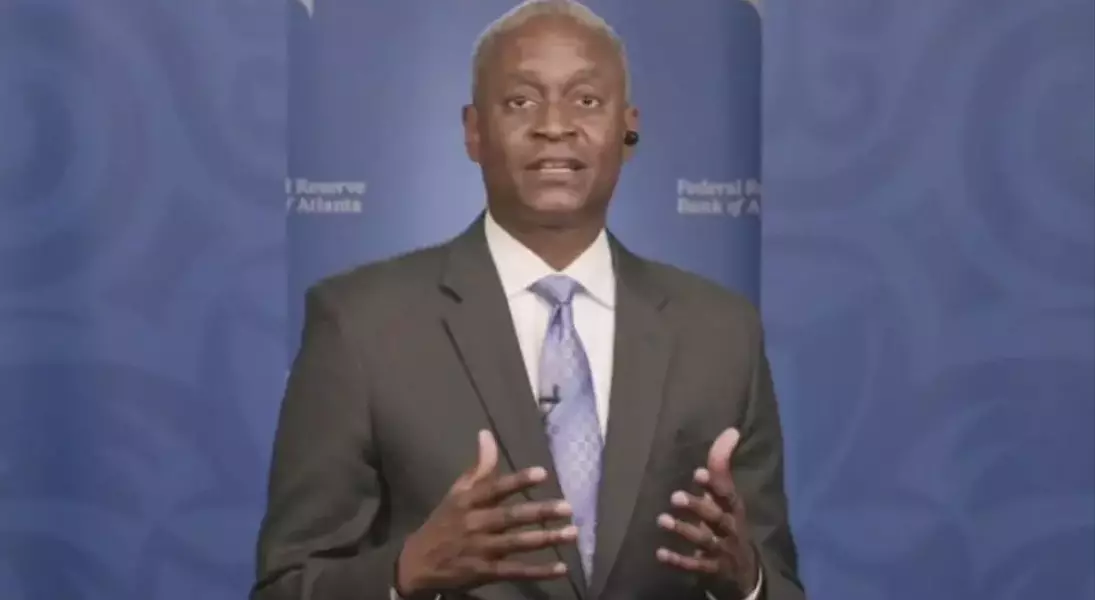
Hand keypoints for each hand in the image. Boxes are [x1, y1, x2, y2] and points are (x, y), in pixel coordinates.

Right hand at [396, 430, 575, 594]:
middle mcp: (475, 523)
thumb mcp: (457, 493)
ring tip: (572, 533)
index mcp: (469, 501)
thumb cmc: (445, 523)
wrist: (417, 563)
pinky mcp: (484, 573)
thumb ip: (479, 467)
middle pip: (510, 517)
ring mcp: (480, 550)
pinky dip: (538, 571)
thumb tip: (487, 434)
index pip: (495, 488)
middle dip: (539, 512)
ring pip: (517, 544)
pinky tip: (561, 568)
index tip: (542, 473)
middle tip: (567, 507)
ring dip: (545, 539)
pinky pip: (515, 572)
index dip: (518, 481)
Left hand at [655, 428, 758, 592]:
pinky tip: (660, 553)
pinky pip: (695, 566)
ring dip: (684, 530)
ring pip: (704, 541)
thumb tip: (731, 431)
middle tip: (674, 496)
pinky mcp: (711, 570)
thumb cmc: (729, 524)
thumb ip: (722, 466)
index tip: (699, 473)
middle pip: (716, 517)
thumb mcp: (728, 498)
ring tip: (662, 520)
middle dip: (697, 506)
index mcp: (734, 509)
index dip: (715, 484)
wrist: (745, 572)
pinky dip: (678, 560)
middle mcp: (730, 529)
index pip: (728, 495)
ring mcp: (722, 551)